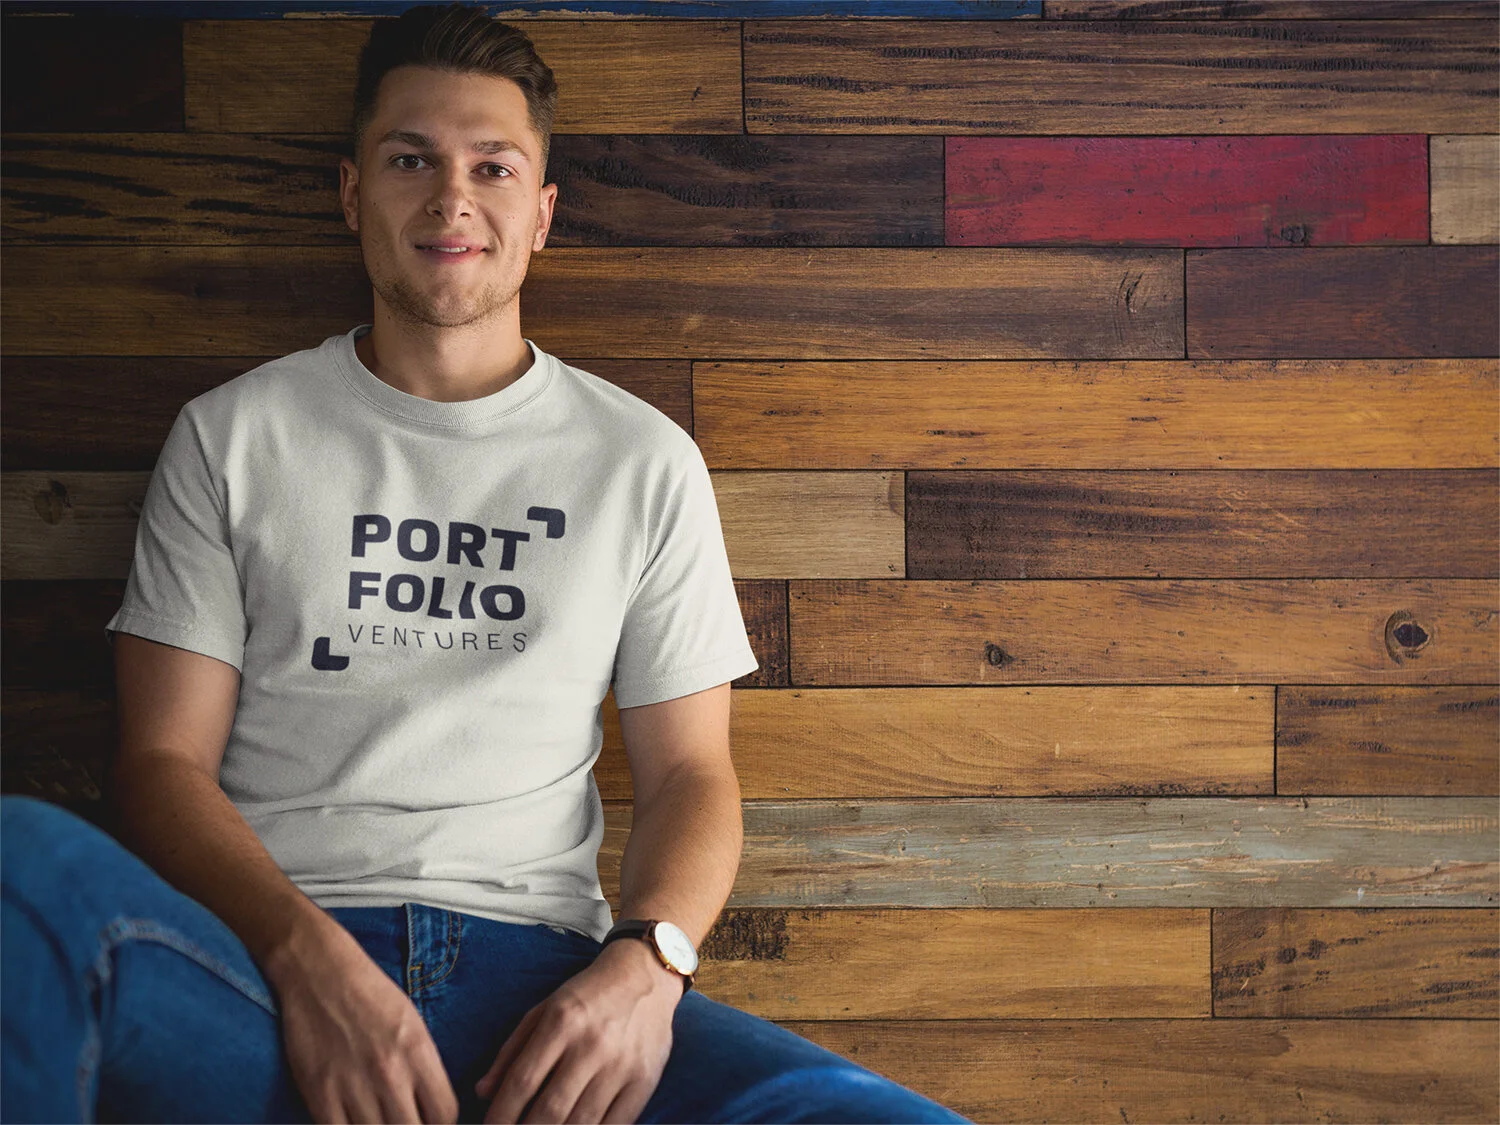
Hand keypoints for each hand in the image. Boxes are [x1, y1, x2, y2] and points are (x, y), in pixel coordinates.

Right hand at [269, 915, 459, 1123]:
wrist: (320, 971)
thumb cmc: (370, 994)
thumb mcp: (413, 1024)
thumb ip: (424, 1068)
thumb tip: (432, 1109)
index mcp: (418, 1052)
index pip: (446, 1114)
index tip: (430, 1122)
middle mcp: (390, 1073)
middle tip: (401, 1121)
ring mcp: (353, 1086)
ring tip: (378, 1120)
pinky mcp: (319, 1094)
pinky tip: (351, 1122)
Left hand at [475, 937, 682, 1123]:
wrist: (645, 975)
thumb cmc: (587, 995)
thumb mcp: (544, 1010)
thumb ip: (512, 1050)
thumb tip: (483, 1092)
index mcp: (562, 1021)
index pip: (522, 1081)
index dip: (501, 1114)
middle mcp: (592, 1044)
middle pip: (550, 1110)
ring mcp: (622, 1064)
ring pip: (582, 1122)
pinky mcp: (645, 1079)